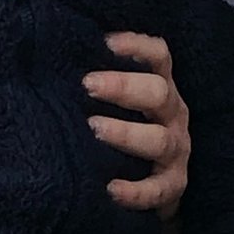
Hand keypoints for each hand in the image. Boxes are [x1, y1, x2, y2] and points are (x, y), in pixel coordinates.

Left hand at [83, 31, 189, 216]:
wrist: (153, 188)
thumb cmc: (126, 134)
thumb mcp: (119, 105)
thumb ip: (99, 84)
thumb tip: (57, 59)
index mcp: (160, 90)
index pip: (158, 58)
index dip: (137, 46)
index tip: (106, 42)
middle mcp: (172, 116)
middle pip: (159, 93)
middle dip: (124, 86)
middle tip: (87, 85)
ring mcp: (176, 152)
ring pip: (159, 139)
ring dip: (127, 133)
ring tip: (94, 128)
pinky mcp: (173, 186)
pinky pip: (158, 190)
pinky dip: (136, 191)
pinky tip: (111, 189)